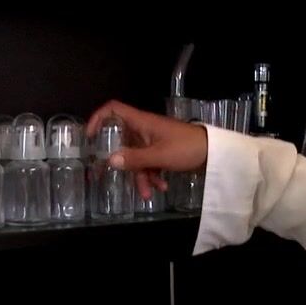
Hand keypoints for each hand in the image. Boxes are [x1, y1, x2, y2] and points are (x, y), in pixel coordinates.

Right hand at [86, 100, 209, 200]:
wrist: (215, 153)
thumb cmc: (187, 148)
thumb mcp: (159, 156)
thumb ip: (134, 159)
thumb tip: (110, 160)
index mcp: (142, 122)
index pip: (113, 110)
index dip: (98, 119)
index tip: (90, 137)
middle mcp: (145, 129)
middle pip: (123, 141)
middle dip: (120, 161)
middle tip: (105, 176)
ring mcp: (155, 141)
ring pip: (138, 157)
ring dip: (141, 176)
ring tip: (147, 194)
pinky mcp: (164, 151)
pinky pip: (151, 162)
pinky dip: (153, 175)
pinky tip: (161, 187)